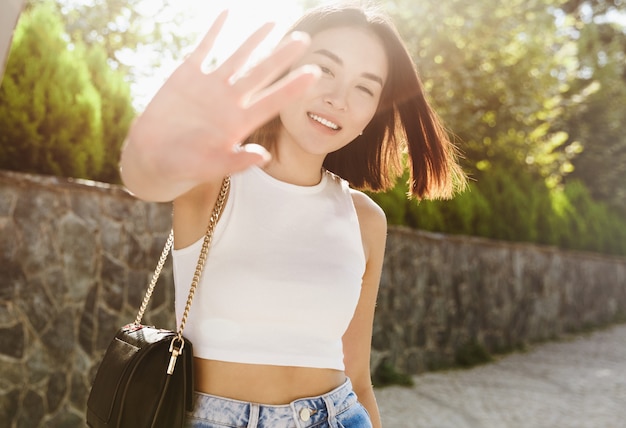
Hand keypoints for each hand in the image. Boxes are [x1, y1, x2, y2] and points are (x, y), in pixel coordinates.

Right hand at [127, 11, 318, 184]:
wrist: (151, 159)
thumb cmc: (183, 168)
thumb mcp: (210, 167)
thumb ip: (237, 162)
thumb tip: (264, 157)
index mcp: (240, 123)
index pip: (273, 101)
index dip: (293, 86)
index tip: (314, 73)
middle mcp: (230, 101)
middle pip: (261, 74)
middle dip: (282, 56)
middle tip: (303, 39)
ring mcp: (209, 87)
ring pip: (237, 58)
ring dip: (255, 40)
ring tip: (274, 23)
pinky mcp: (186, 77)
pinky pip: (203, 48)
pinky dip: (214, 32)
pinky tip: (226, 14)